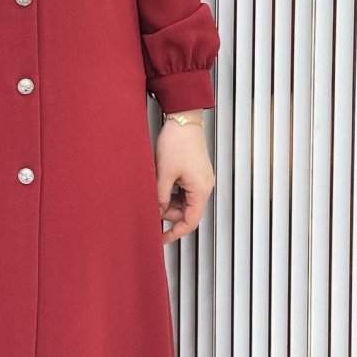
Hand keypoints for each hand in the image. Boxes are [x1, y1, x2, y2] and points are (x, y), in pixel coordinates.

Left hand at [155, 121, 215, 242]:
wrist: (183, 118)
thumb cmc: (177, 142)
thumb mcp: (164, 173)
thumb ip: (161, 196)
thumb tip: (157, 212)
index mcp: (201, 189)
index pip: (191, 221)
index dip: (175, 232)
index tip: (162, 238)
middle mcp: (204, 185)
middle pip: (187, 211)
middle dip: (168, 213)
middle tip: (151, 206)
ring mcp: (201, 178)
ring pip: (184, 200)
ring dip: (169, 201)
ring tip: (154, 192)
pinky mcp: (196, 171)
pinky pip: (184, 189)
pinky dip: (172, 191)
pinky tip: (160, 184)